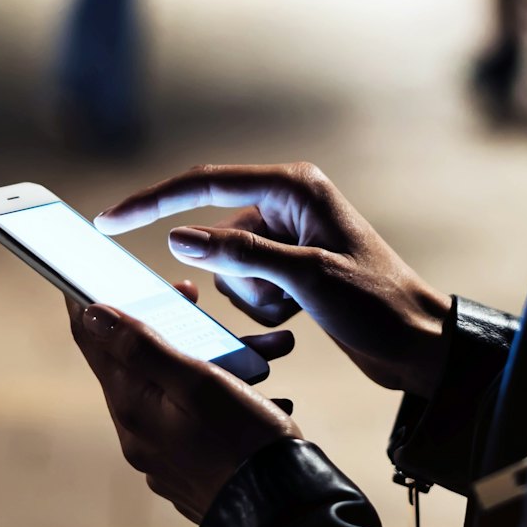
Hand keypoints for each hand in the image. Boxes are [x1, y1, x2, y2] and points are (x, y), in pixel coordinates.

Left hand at [67, 299, 300, 523]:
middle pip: (139, 360)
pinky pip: (200, 414)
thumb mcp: (198, 382)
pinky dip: (228, 390)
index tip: (93, 269)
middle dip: (168, 321)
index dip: (90, 300)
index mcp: (132, 407)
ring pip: (179, 385)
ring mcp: (165, 453)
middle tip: (193, 295)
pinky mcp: (193, 466)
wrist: (282, 513)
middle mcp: (139, 432)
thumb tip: (91, 313)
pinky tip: (264, 388)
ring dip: (216, 357)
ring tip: (263, 347)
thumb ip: (143, 347)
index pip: (94, 342)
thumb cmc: (244, 442)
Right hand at [96, 163, 452, 398]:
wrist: (417, 343)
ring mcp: (287, 236)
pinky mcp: (289, 266)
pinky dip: (262, 305)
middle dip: (236, 274)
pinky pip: (246, 284)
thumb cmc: (375, 302)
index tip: (108, 220)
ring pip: (229, 265)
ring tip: (298, 307)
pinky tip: (301, 314)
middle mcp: (287, 203)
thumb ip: (239, 254)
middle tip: (284, 295)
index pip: (206, 184)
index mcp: (294, 186)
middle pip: (217, 232)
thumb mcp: (305, 276)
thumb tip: (178, 237)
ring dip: (252, 295)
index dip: (153, 202)